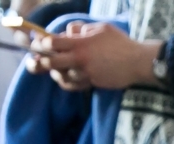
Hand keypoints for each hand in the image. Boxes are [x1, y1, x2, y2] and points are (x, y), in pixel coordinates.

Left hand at [29, 25, 161, 91]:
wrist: (138, 63)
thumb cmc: (121, 43)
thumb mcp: (100, 28)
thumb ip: (81, 29)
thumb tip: (68, 32)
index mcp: (80, 43)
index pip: (51, 43)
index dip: (41, 43)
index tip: (38, 43)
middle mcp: (80, 59)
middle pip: (50, 62)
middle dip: (40, 60)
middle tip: (35, 59)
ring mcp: (86, 73)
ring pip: (60, 75)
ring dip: (54, 71)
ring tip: (50, 67)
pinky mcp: (92, 83)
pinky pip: (72, 85)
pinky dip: (64, 82)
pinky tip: (63, 77)